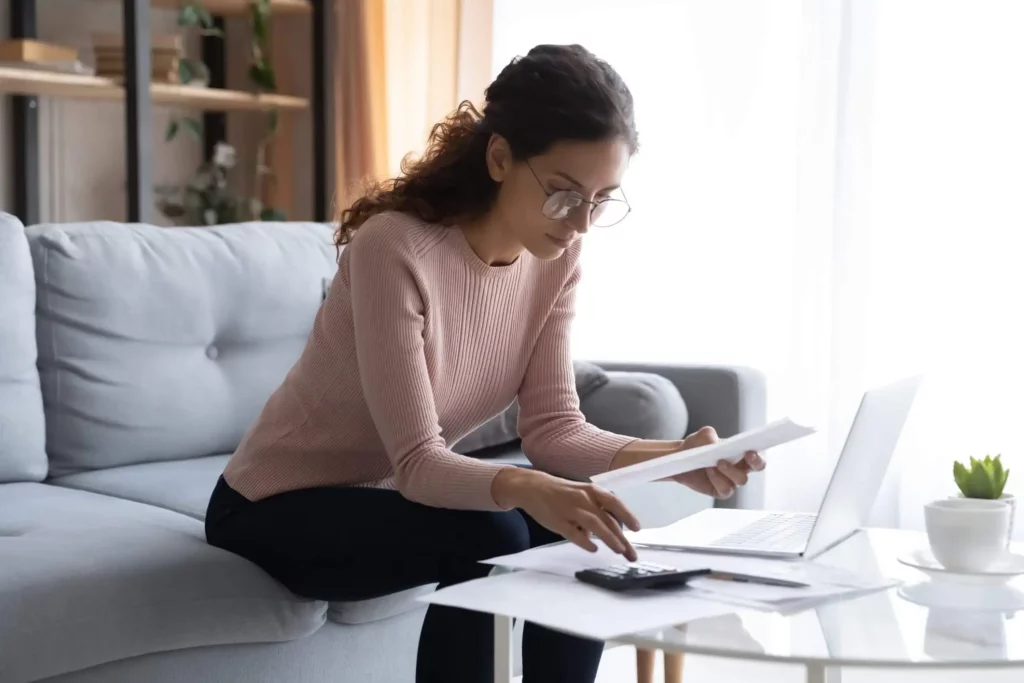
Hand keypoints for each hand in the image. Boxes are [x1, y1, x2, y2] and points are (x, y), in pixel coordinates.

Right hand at [492, 468, 640, 560]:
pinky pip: (574, 534)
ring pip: (595, 525)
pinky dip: (585, 542)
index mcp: (591, 491)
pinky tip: (593, 549)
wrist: (533, 487)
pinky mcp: (558, 521)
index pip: (614, 503)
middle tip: (632, 554)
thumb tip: (610, 531)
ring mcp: (570, 510)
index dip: (627, 515)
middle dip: (622, 538)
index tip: (637, 529)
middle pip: (607, 520)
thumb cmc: (562, 493)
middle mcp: (583, 499)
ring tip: (619, 551)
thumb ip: (597, 510)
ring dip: (609, 538)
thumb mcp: (582, 494)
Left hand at [671, 426, 765, 498]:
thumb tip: (715, 445)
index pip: (758, 453)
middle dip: (754, 462)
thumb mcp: (702, 436)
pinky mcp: (721, 491)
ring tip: (716, 462)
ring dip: (730, 470)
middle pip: (758, 467)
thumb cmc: (696, 446)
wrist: (680, 459)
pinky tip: (709, 471)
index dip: (760, 453)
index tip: (751, 450)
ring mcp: (732, 480)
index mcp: (742, 452)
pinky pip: (726, 489)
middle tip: (744, 454)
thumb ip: (710, 436)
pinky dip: (718, 480)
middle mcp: (741, 467)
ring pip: (741, 480)